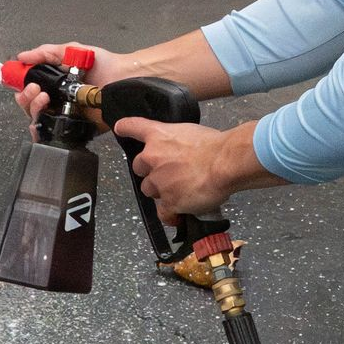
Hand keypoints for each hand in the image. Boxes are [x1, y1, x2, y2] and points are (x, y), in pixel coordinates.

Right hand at [7, 41, 132, 129]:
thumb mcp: (73, 51)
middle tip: (36, 89)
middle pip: (28, 105)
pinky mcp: (73, 129)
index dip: (20, 85)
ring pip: (36, 119)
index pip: (28, 88)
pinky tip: (47, 118)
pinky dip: (41, 130)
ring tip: (45, 98)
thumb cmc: (104, 64)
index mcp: (54, 83)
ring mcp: (64, 115)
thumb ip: (47, 52)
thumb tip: (23, 57)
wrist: (124, 78)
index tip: (23, 80)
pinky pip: (51, 134)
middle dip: (26, 97)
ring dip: (33, 108)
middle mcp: (56, 100)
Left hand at [113, 117, 240, 219]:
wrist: (224, 163)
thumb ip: (180, 143)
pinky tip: (179, 216)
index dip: (125, 128)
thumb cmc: (216, 146)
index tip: (119, 128)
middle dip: (150, 171)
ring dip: (161, 192)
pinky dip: (170, 215)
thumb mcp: (194, 134)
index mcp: (160, 136)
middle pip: (139, 167)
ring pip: (150, 190)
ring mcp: (158, 180)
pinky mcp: (167, 201)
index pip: (134, 127)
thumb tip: (185, 156)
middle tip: (170, 174)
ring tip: (181, 193)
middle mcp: (153, 157)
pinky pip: (163, 213)